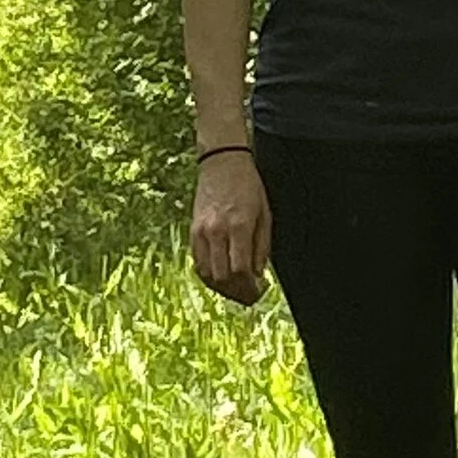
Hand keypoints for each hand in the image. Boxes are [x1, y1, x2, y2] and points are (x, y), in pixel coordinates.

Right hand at [189, 149, 269, 306]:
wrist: (222, 162)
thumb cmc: (247, 185)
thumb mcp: (265, 213)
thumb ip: (262, 246)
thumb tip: (258, 273)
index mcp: (239, 226)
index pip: (241, 270)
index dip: (250, 287)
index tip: (259, 290)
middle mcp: (217, 231)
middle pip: (223, 276)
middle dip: (237, 291)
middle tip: (248, 295)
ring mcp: (202, 231)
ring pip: (207, 273)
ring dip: (221, 286)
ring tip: (234, 288)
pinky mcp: (193, 230)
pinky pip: (197, 261)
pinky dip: (208, 273)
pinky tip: (220, 275)